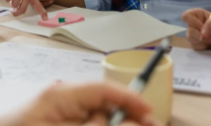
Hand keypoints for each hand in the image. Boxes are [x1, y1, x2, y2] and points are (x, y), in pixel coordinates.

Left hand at [0, 82, 157, 125]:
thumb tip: (126, 121)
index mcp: (62, 94)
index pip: (104, 88)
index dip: (130, 98)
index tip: (151, 113)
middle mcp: (64, 97)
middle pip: (105, 104)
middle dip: (124, 117)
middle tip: (147, 124)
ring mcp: (62, 110)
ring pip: (97, 115)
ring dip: (110, 122)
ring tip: (131, 119)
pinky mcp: (60, 120)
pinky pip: (86, 120)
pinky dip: (97, 123)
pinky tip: (104, 123)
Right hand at [182, 8, 210, 49]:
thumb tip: (203, 34)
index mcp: (197, 14)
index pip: (186, 16)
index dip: (193, 22)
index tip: (203, 27)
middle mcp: (193, 24)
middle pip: (189, 30)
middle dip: (201, 35)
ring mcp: (193, 34)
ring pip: (191, 39)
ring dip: (204, 41)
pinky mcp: (195, 44)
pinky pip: (195, 47)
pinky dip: (204, 47)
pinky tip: (210, 44)